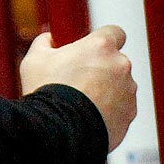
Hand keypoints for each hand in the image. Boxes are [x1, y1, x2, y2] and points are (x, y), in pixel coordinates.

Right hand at [19, 24, 136, 151]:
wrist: (56, 131)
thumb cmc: (45, 92)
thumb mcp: (34, 61)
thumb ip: (44, 43)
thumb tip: (48, 39)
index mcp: (101, 46)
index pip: (114, 32)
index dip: (101, 41)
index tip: (89, 51)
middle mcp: (121, 64)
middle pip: (114, 62)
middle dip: (100, 70)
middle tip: (76, 83)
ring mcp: (128, 90)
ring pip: (119, 86)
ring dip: (104, 92)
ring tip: (79, 105)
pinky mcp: (129, 113)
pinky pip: (121, 108)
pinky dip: (108, 112)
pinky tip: (86, 118)